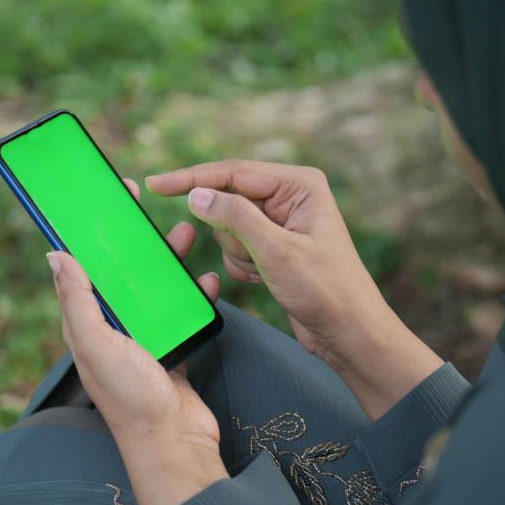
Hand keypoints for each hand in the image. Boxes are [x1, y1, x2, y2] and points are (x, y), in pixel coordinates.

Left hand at [46, 178, 227, 504]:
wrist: (174, 443)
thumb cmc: (132, 399)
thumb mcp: (98, 345)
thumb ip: (78, 301)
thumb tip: (55, 255)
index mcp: (88, 324)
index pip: (82, 269)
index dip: (86, 234)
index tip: (98, 202)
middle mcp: (112, 328)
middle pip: (120, 272)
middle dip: (131, 239)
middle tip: (141, 206)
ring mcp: (143, 338)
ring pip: (153, 288)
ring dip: (167, 262)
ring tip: (186, 236)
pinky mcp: (171, 347)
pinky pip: (181, 312)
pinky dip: (194, 296)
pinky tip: (207, 283)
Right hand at [146, 161, 442, 419]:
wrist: (349, 332)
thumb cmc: (326, 290)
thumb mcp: (277, 251)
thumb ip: (234, 217)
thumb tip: (196, 194)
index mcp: (299, 184)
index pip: (233, 172)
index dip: (192, 179)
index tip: (156, 184)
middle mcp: (290, 196)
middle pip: (229, 200)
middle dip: (231, 233)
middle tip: (256, 257)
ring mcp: (281, 222)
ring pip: (229, 227)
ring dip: (239, 253)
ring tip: (267, 271)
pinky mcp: (274, 246)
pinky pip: (237, 247)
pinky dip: (243, 266)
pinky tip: (267, 279)